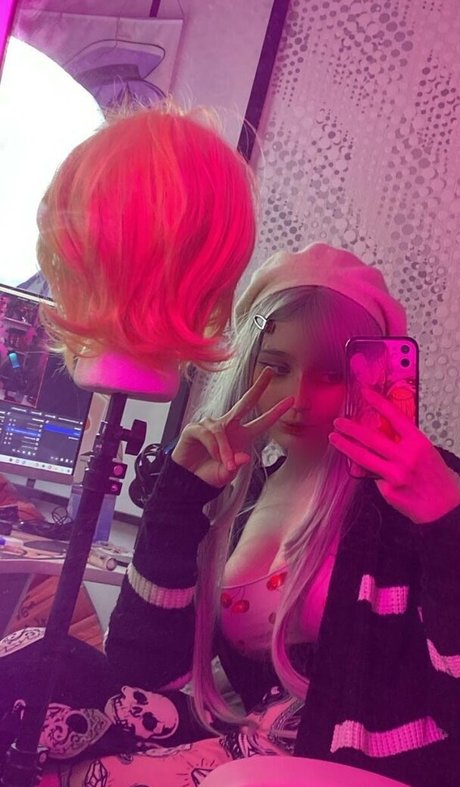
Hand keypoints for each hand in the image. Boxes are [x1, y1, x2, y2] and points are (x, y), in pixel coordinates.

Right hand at [172, 367, 293, 487]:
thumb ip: (236, 467)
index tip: (290, 400)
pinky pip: (208, 434)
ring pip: (222, 431)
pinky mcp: (195, 428)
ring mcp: (211, 425)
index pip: (262, 422)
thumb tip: (243, 456)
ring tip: (225, 464)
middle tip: (271, 371)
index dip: (275, 412)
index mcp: (242, 436)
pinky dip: (212, 447)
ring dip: (224, 450)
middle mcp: (229, 426)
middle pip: (246, 402)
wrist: (187, 481)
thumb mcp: (226, 475)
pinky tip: (210, 455)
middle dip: (258, 387)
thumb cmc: (208, 475)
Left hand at [329, 387, 459, 523]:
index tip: (364, 393)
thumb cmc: (435, 477)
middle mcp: (406, 457)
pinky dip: (367, 472)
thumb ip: (403, 441)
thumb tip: (379, 431)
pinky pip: (372, 477)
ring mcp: (395, 475)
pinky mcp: (388, 491)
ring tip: (335, 438)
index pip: (394, 416)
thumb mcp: (425, 451)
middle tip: (339, 422)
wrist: (446, 506)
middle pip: (371, 437)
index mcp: (418, 443)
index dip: (378, 402)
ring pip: (363, 457)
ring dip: (345, 445)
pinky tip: (364, 469)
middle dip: (350, 427)